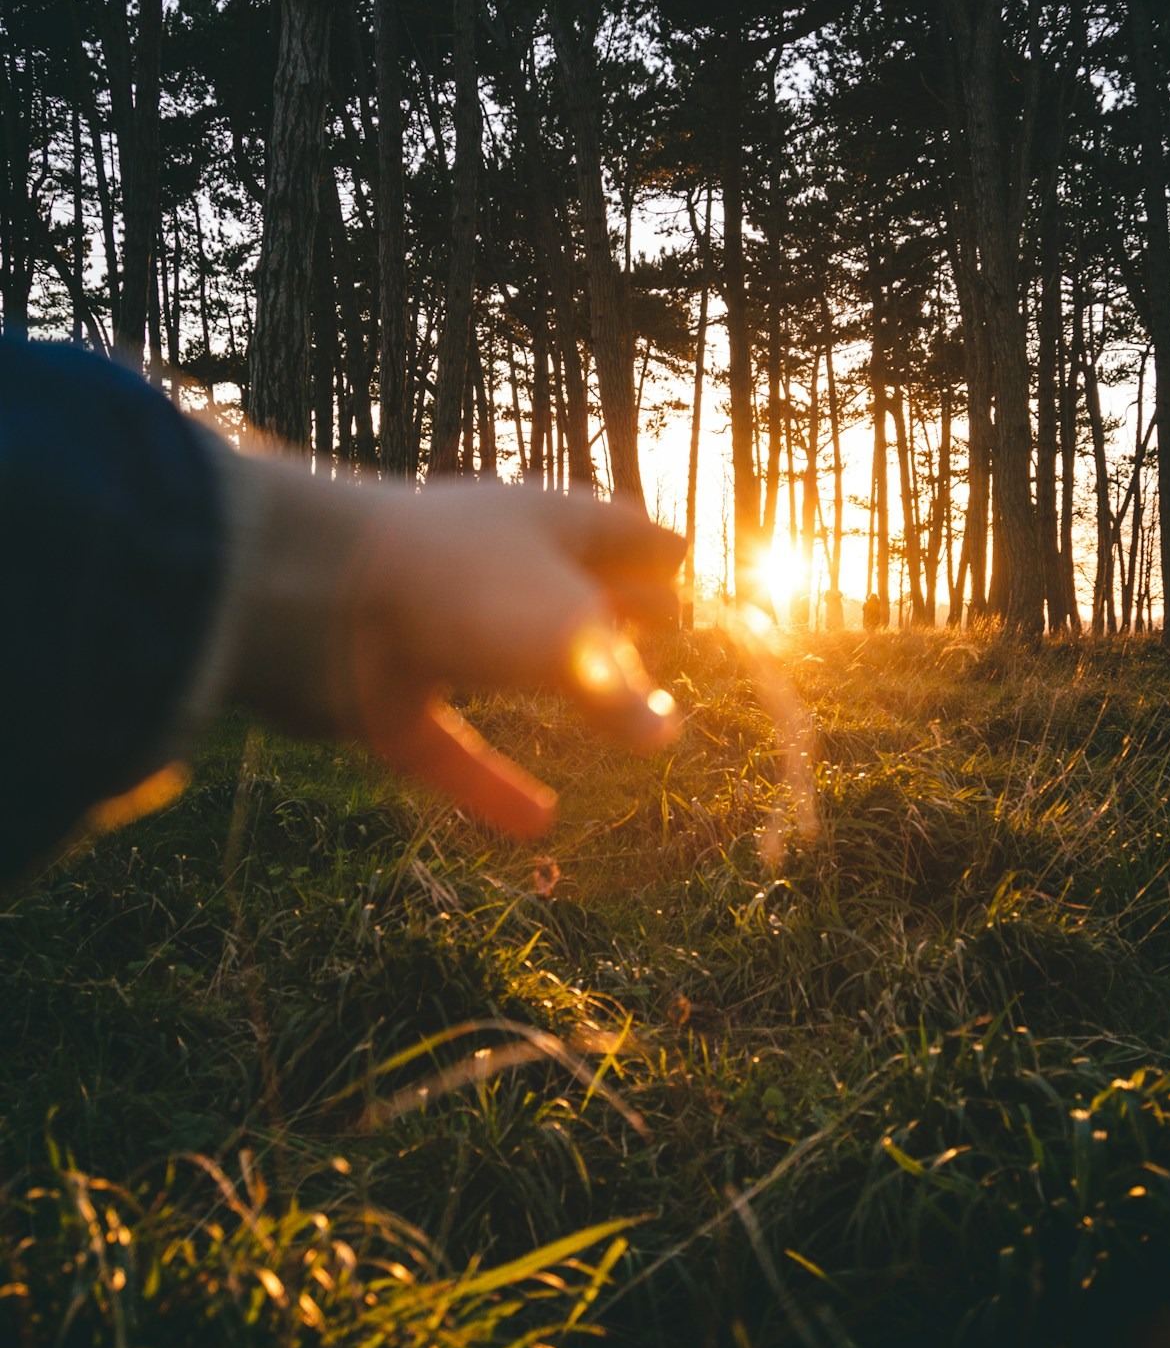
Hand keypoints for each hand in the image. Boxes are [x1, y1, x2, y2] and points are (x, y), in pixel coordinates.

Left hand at [218, 453, 683, 839]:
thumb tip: (662, 734)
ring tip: (619, 726)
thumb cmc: (465, 588)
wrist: (307, 592)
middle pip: (568, 591)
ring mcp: (436, 630)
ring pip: (510, 664)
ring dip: (560, 691)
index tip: (683, 559)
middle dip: (618, 612)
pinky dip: (492, 786)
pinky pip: (454, 750)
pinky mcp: (388, 698)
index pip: (613, 529)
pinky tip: (540, 826)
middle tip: (666, 633)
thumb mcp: (570, 638)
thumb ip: (620, 691)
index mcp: (543, 522)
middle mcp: (492, 568)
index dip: (652, 549)